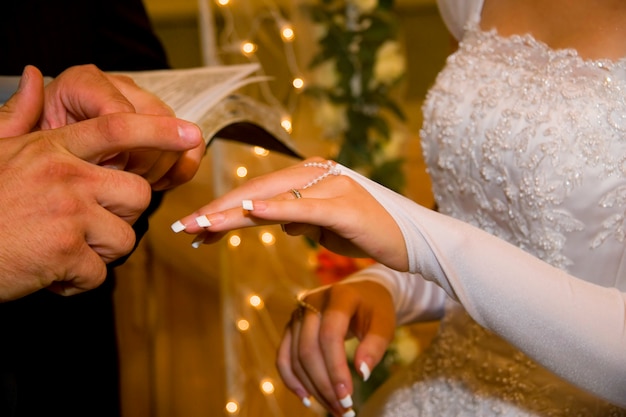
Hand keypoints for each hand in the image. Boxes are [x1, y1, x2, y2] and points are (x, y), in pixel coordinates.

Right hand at [0, 75, 202, 301]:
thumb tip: (34, 76)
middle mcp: (65, 175)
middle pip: (138, 195)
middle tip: (85, 226)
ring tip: (62, 248)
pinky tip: (50, 272)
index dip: (160, 130)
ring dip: (99, 253)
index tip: (192, 133)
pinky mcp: (63, 251)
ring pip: (125, 237)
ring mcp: (66, 212)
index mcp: (53, 148)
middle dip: (122, 216)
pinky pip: (99, 273)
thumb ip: (20, 115)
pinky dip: (78, 281)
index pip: (117, 129)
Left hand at [27, 64, 204, 189]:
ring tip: (134, 185)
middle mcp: (119, 87)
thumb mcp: (16, 141)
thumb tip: (32, 76)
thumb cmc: (36, 159)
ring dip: (160, 168)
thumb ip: (20, 114)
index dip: (119, 154)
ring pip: (176, 135)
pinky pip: (189, 147)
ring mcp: (146, 107)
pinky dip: (183, 168)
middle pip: (154, 121)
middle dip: (142, 162)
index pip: (118, 115)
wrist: (58, 173)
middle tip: (117, 184)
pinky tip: (161, 183)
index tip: (105, 170)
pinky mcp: (165, 130)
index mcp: (83, 82)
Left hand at [172, 158, 408, 271]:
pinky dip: (274, 209)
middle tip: (184, 228)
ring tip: (200, 226)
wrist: (412, 241)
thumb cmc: (371, 232)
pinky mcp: (343, 206)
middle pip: (258, 189)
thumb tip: (274, 219)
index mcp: (311, 177)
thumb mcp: (327, 226)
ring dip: (233, 212)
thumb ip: (300, 218)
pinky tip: (248, 211)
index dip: (225, 208)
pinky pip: (302, 207)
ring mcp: (331, 187)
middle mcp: (318, 175)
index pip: (259, 191)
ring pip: (272, 197)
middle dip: (218, 210)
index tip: (196, 228)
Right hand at [278, 280, 395, 415]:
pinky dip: (292, 380)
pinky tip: (307, 398)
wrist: (361, 292)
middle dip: (324, 384)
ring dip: (312, 387)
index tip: (348, 396)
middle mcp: (312, 302)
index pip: (329, 335)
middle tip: (342, 409)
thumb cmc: (374, 309)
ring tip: (332, 408)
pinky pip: (284, 357)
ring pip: (295, 357)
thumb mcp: (384, 323)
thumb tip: (362, 374)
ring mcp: (297, 314)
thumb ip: (376, 345)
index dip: (336, 368)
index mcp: (338, 296)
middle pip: (308, 349)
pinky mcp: (291, 326)